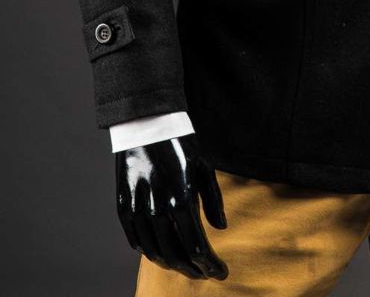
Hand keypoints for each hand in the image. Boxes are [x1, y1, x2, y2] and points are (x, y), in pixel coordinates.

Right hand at [115, 132, 228, 279]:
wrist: (146, 122)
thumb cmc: (180, 143)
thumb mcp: (204, 166)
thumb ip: (213, 200)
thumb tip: (221, 228)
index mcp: (182, 197)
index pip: (197, 247)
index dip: (210, 265)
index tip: (220, 272)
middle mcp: (158, 207)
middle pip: (176, 255)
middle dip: (193, 270)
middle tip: (204, 273)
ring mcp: (138, 208)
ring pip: (154, 252)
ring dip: (172, 264)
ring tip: (185, 266)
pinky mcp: (123, 206)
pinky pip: (135, 240)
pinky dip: (149, 251)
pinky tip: (161, 252)